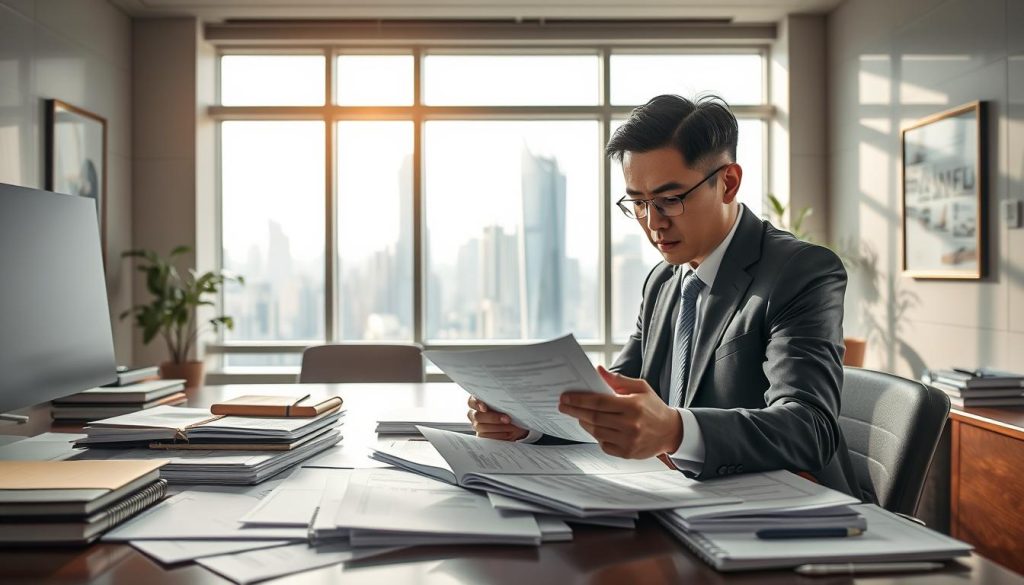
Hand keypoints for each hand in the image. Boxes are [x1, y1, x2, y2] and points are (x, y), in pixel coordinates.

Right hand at [467, 395, 527, 440]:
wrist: (514, 423)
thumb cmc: (508, 410)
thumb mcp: (507, 404)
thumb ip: (502, 402)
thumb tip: (508, 403)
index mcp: (478, 401)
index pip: (472, 401)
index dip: (477, 404)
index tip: (485, 408)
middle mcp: (474, 413)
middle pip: (477, 416)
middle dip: (493, 418)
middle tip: (507, 419)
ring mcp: (477, 425)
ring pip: (481, 427)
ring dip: (498, 428)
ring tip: (511, 427)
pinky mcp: (481, 435)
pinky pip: (486, 437)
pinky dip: (498, 435)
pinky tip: (507, 433)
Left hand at [558, 365, 682, 458]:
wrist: (671, 431)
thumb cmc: (654, 407)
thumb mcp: (640, 388)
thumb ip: (618, 380)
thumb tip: (598, 370)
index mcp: (633, 406)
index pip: (599, 402)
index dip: (579, 399)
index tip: (566, 397)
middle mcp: (630, 424)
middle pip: (594, 417)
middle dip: (575, 411)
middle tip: (563, 405)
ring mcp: (628, 441)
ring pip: (596, 432)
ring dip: (584, 422)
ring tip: (578, 415)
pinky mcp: (627, 453)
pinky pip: (603, 444)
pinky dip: (596, 436)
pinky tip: (595, 428)